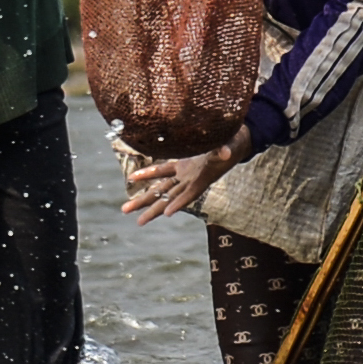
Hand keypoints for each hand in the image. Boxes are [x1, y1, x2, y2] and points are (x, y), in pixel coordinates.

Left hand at [122, 125, 252, 224]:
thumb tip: (226, 153)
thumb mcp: (232, 145)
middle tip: (138, 222)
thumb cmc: (235, 143)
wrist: (236, 141)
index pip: (190, 193)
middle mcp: (192, 180)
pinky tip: (132, 178)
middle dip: (153, 209)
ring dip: (144, 198)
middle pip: (169, 198)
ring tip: (126, 209)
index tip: (167, 213)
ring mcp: (186, 174)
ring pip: (162, 188)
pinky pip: (163, 171)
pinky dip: (148, 174)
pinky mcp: (183, 165)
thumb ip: (226, 150)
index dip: (180, 202)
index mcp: (203, 178)